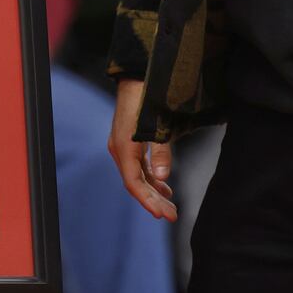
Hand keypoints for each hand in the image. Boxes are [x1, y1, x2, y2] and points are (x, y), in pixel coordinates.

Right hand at [108, 79, 177, 220]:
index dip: (147, 200)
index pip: (133, 183)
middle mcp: (120, 150)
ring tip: (171, 206)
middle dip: (154, 201)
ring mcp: (123, 146)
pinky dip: (151, 177)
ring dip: (153, 191)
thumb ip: (161, 152)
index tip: (161, 214)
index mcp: (124, 148)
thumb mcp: (157, 126)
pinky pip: (139, 166)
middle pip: (136, 183)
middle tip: (173, 215)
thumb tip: (163, 177)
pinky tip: (164, 185)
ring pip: (138, 176)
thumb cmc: (146, 99)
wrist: (136, 76)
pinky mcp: (129, 141)